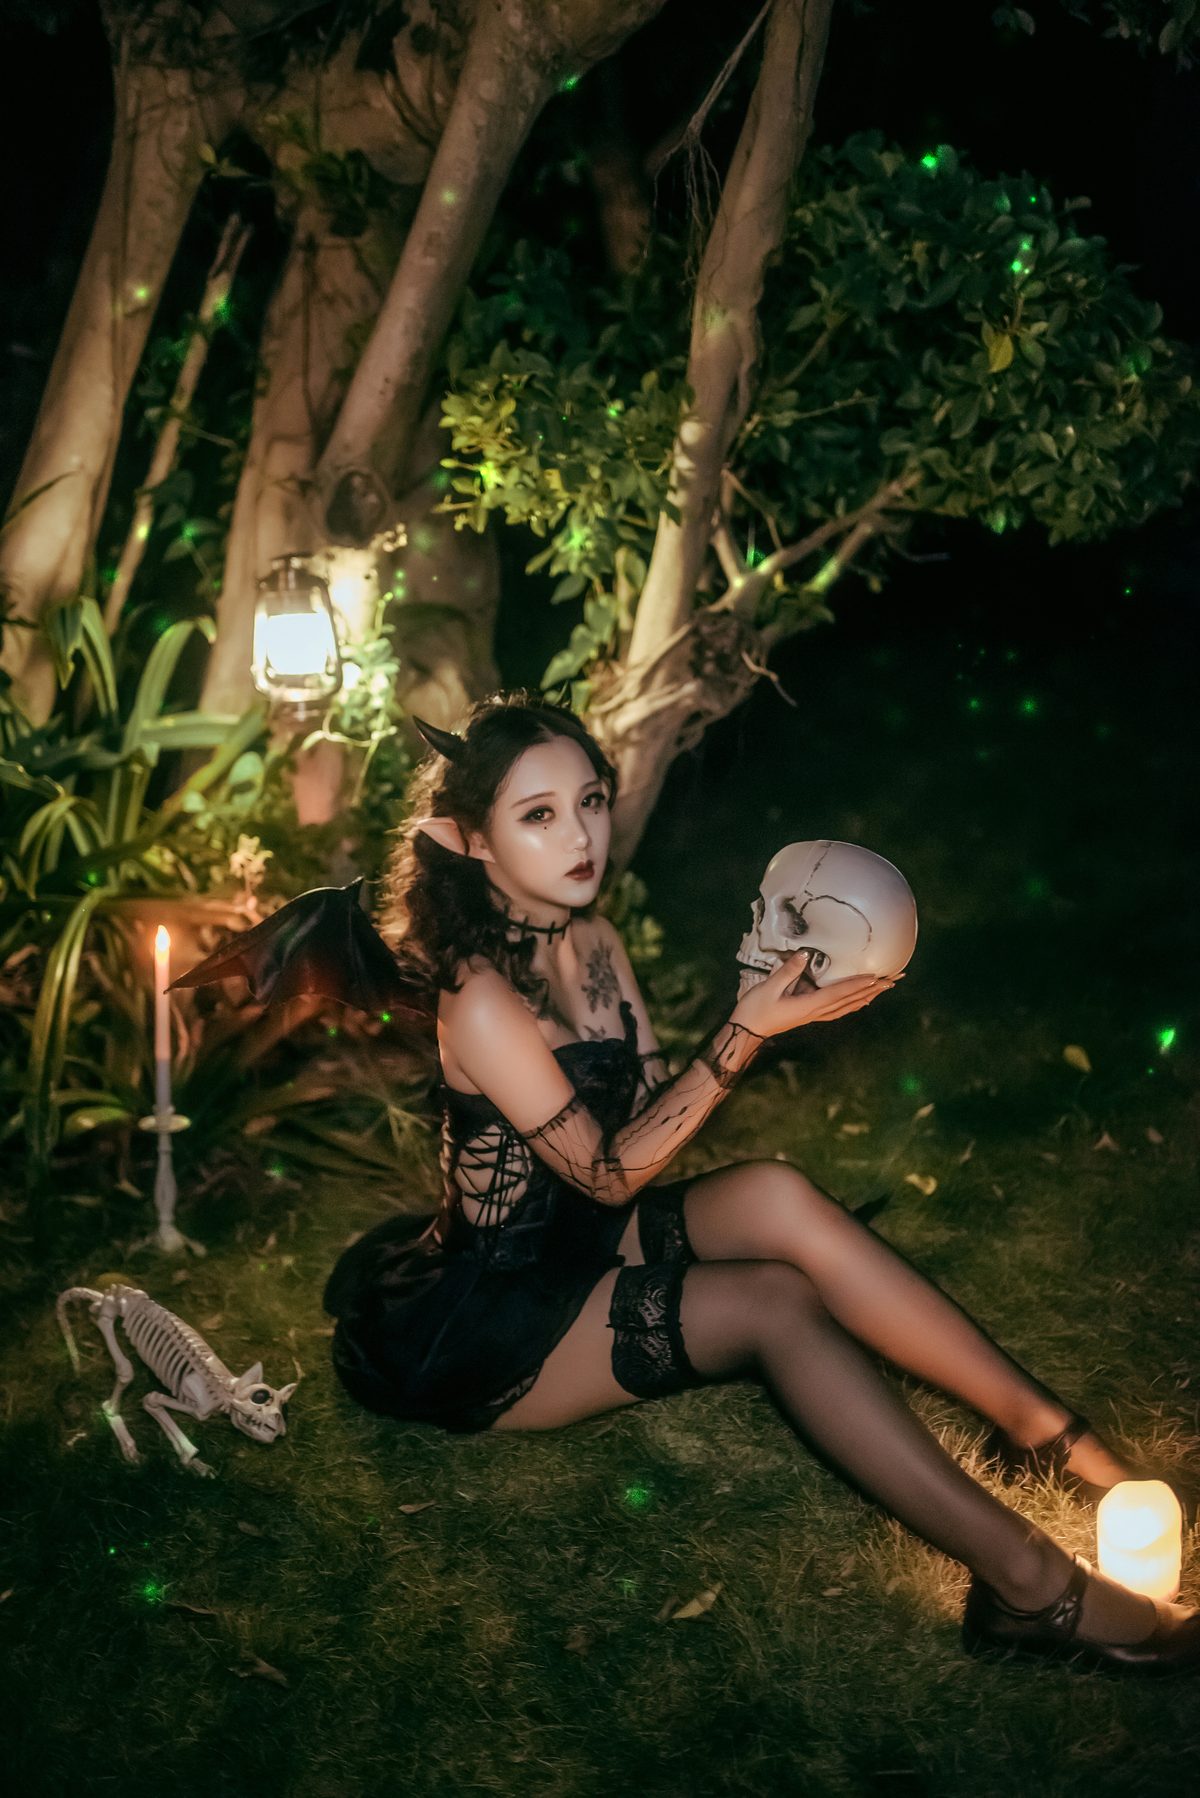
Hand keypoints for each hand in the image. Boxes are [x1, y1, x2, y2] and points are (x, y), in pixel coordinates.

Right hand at [731, 949, 901, 1039]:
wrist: (747, 1029)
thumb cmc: (756, 1009)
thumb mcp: (769, 988)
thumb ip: (787, 971)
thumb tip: (804, 954)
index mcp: (809, 1005)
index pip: (839, 993)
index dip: (858, 984)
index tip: (877, 977)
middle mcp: (817, 1012)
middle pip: (851, 1000)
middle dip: (874, 990)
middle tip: (895, 981)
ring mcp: (815, 1015)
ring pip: (848, 1006)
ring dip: (868, 996)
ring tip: (885, 988)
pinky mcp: (810, 1014)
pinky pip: (839, 1009)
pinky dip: (854, 1003)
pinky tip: (860, 1001)